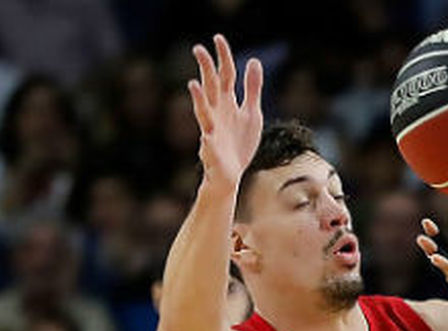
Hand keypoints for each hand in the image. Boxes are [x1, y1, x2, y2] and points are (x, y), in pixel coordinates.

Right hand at [187, 34, 262, 187]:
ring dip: (199, 100)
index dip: (223, 58)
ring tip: (194, 86)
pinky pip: (209, 146)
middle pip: (211, 89)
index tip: (218, 38)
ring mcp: (213, 132)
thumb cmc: (239, 143)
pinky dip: (207, 141)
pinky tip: (206, 136)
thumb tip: (253, 61)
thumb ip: (252, 88)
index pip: (225, 76)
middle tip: (199, 49)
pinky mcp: (213, 152)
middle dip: (206, 70)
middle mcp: (217, 114)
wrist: (231, 174)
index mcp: (227, 104)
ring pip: (204, 113)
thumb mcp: (251, 112)